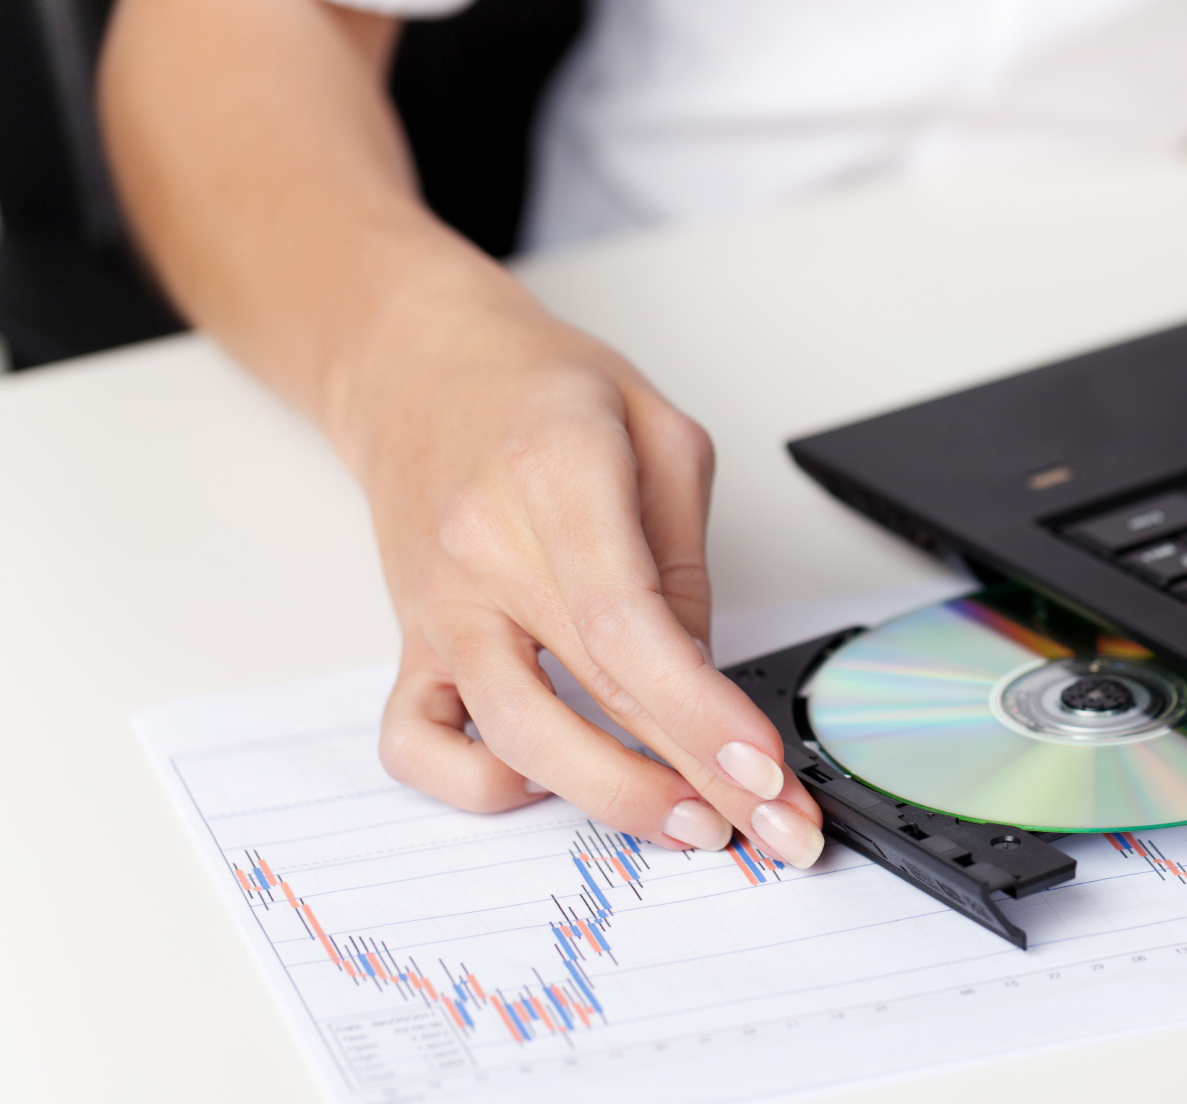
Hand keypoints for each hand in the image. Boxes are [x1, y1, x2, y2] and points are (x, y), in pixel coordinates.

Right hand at [331, 300, 824, 865]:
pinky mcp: (408, 642)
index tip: (766, 768)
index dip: (700, 712)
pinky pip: (416, 744)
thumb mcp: (657, 433)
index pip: (628, 627)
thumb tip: (702, 676)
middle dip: (696, 778)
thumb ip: (684, 558)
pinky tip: (547, 782)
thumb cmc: (542, 390)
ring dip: (612, 800)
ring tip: (694, 823)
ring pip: (511, 739)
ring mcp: (438, 607)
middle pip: (590, 697)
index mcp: (554, 480)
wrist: (415, 363)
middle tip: (773, 826)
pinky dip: (480, 785)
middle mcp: (483, 553)